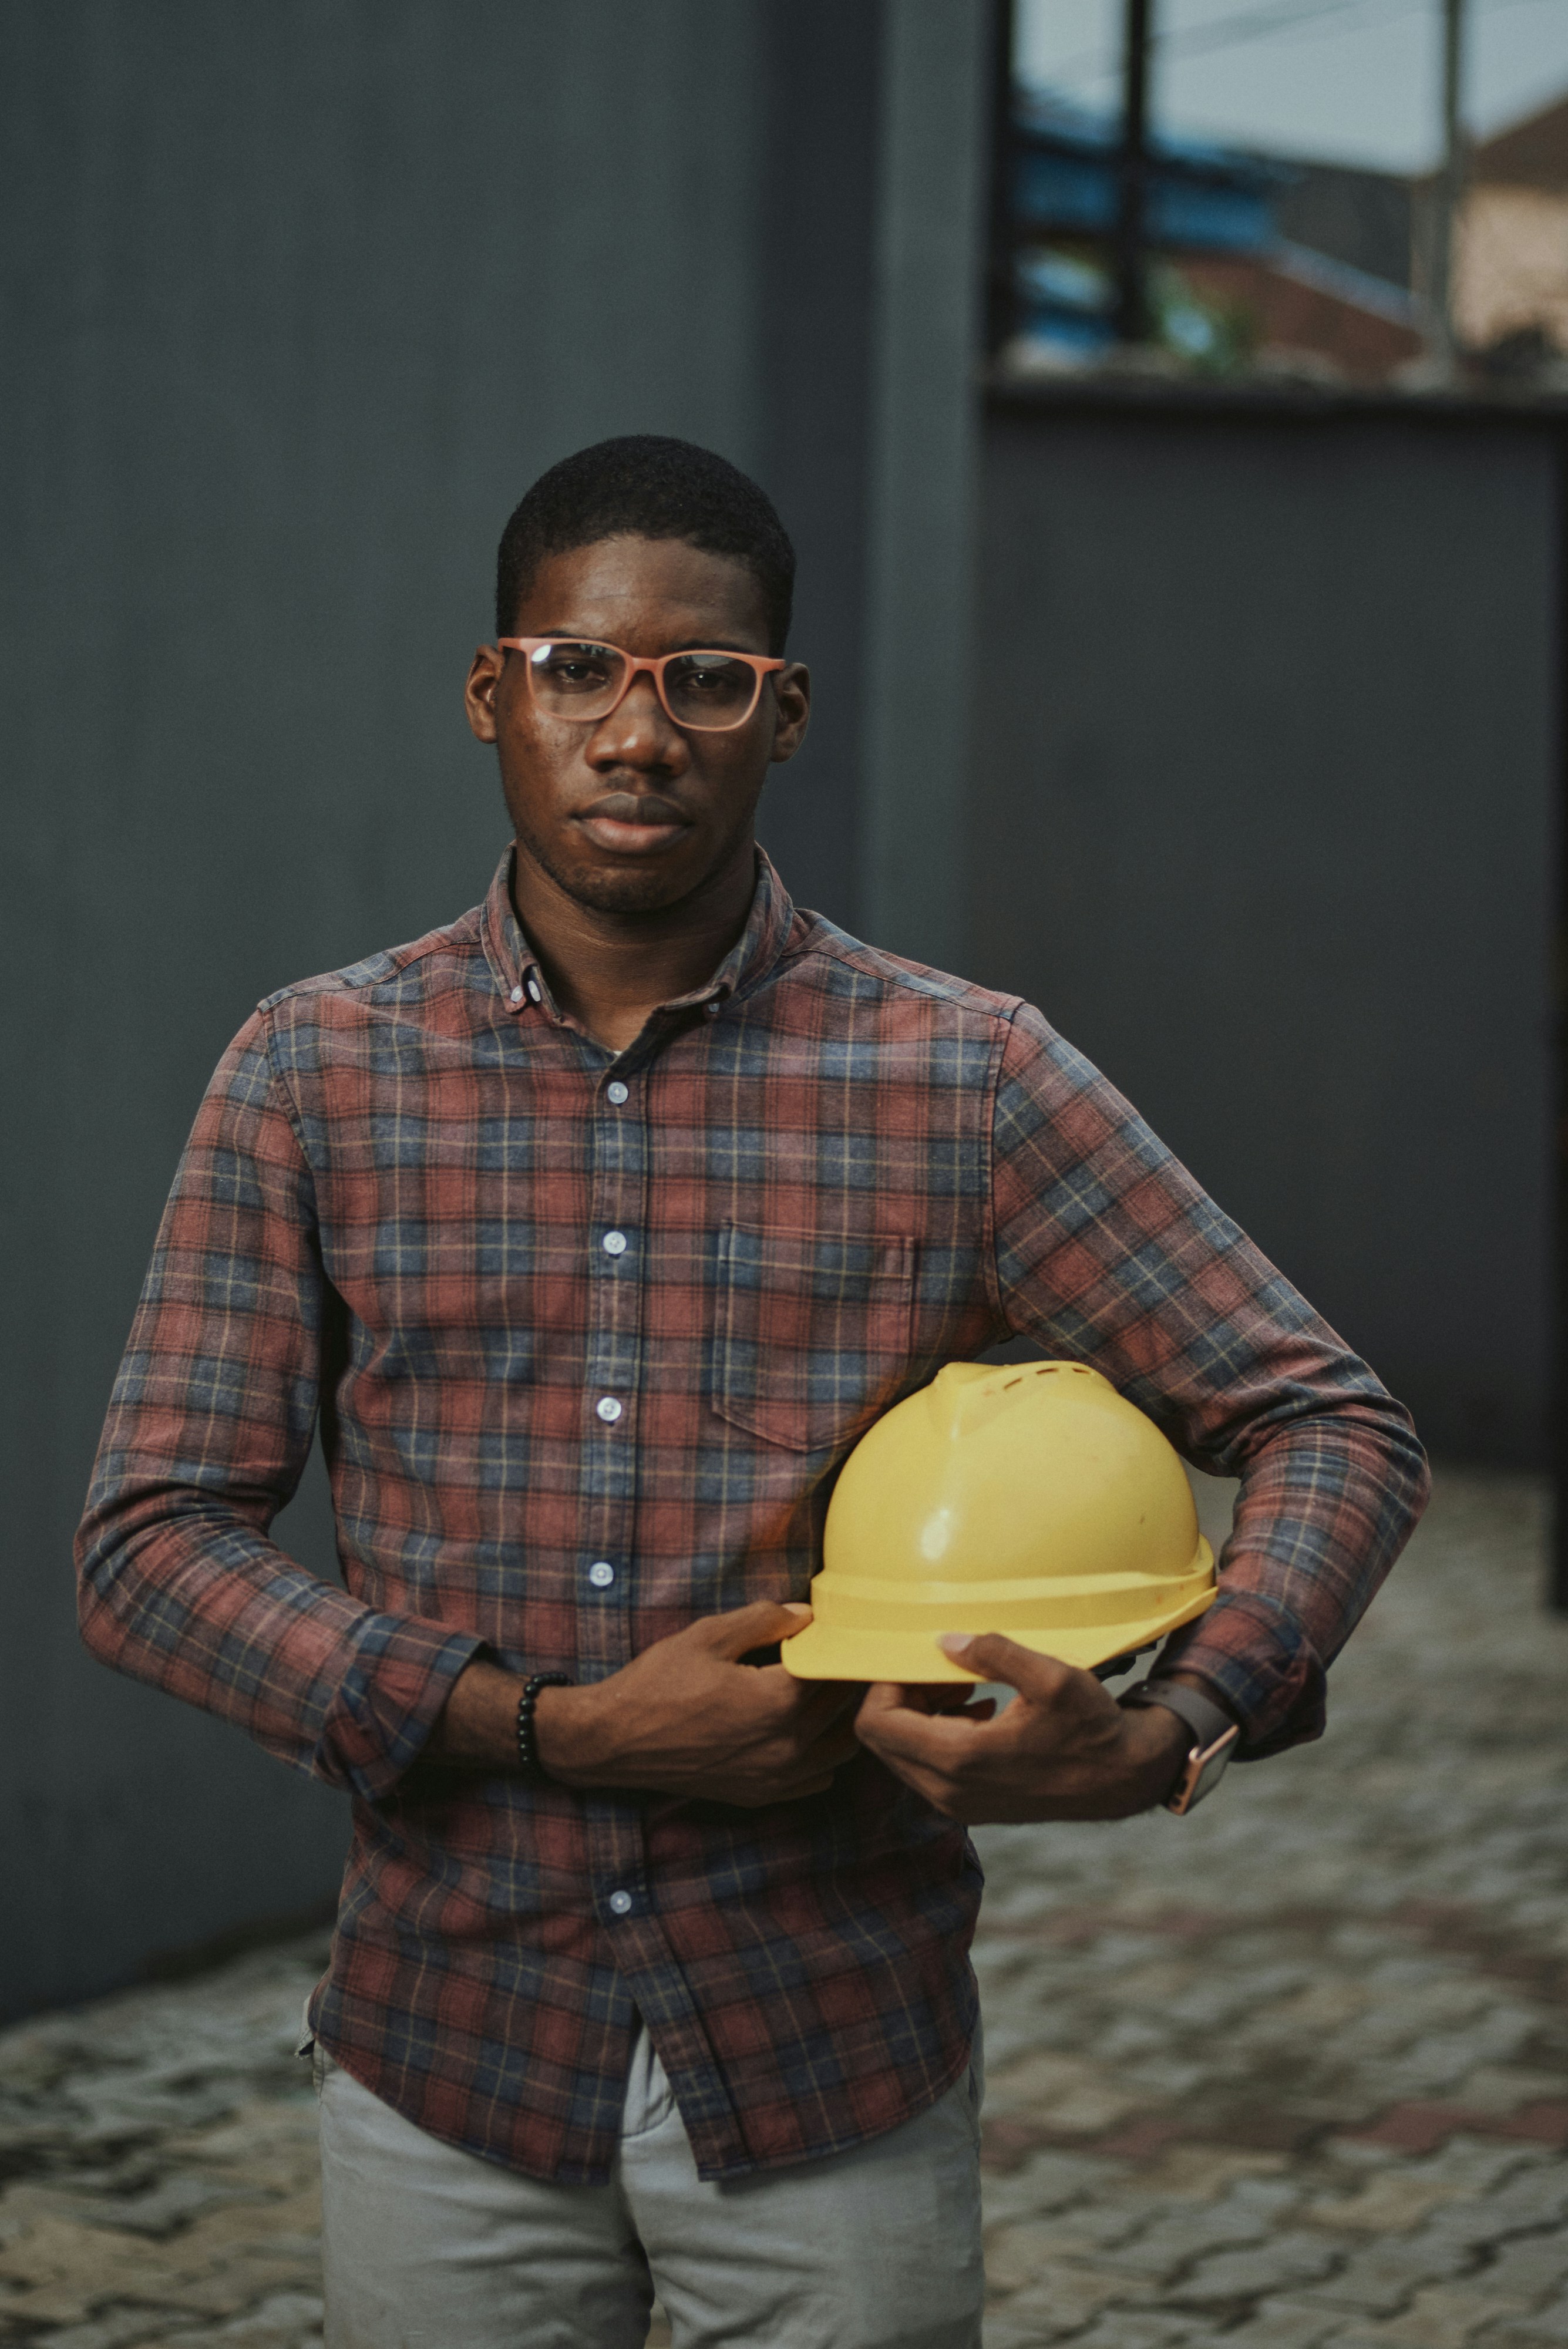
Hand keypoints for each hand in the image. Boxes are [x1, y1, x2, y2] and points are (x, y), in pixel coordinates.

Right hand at [430, 1603, 862, 1805]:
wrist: (613, 1741)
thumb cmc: (656, 1684)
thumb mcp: (708, 1635)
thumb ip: (765, 1619)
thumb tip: (807, 1614)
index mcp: (777, 1702)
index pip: (837, 1669)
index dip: (839, 1645)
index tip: (839, 1629)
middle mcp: (786, 1746)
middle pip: (843, 1707)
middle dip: (843, 1676)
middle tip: (833, 1652)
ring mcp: (776, 1778)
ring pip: (840, 1748)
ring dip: (840, 1718)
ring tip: (820, 1690)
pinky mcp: (762, 1795)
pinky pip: (817, 1778)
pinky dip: (821, 1753)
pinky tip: (801, 1729)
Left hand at [853, 1634, 1193, 1823]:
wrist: (1123, 1779)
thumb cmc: (1091, 1727)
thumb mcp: (1051, 1678)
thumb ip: (994, 1655)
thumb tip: (946, 1641)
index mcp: (959, 1759)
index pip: (877, 1724)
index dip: (885, 1684)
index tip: (918, 1659)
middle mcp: (948, 1790)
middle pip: (883, 1738)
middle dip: (903, 1696)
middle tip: (945, 1668)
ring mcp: (958, 1803)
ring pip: (902, 1752)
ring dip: (922, 1712)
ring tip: (964, 1683)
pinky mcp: (970, 1805)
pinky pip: (927, 1766)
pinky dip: (938, 1732)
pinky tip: (978, 1707)